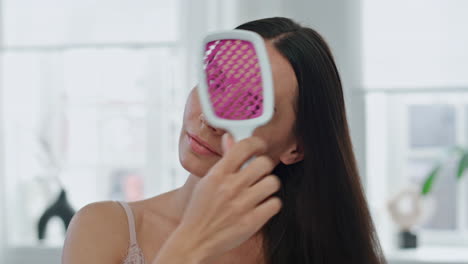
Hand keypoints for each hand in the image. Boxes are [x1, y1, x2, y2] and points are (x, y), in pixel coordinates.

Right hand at [173, 133, 281, 262]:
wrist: (195, 240)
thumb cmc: (200, 210)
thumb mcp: (206, 182)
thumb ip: (222, 161)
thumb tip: (229, 138)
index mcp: (217, 175)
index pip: (244, 147)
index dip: (257, 143)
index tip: (260, 147)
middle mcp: (230, 187)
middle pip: (264, 163)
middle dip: (265, 166)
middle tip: (260, 172)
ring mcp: (242, 205)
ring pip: (273, 182)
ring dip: (269, 185)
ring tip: (261, 190)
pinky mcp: (252, 222)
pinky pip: (275, 204)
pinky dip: (271, 204)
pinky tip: (262, 205)